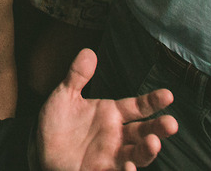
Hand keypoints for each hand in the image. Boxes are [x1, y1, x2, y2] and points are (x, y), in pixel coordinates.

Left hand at [35, 49, 176, 170]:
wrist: (39, 148)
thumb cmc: (56, 122)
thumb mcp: (64, 96)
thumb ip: (77, 75)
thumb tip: (88, 51)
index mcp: (112, 114)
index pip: (138, 106)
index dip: (153, 101)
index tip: (168, 94)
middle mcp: (117, 135)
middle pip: (144, 132)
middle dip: (159, 128)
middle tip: (171, 124)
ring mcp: (111, 155)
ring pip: (137, 155)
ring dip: (147, 151)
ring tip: (153, 143)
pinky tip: (128, 167)